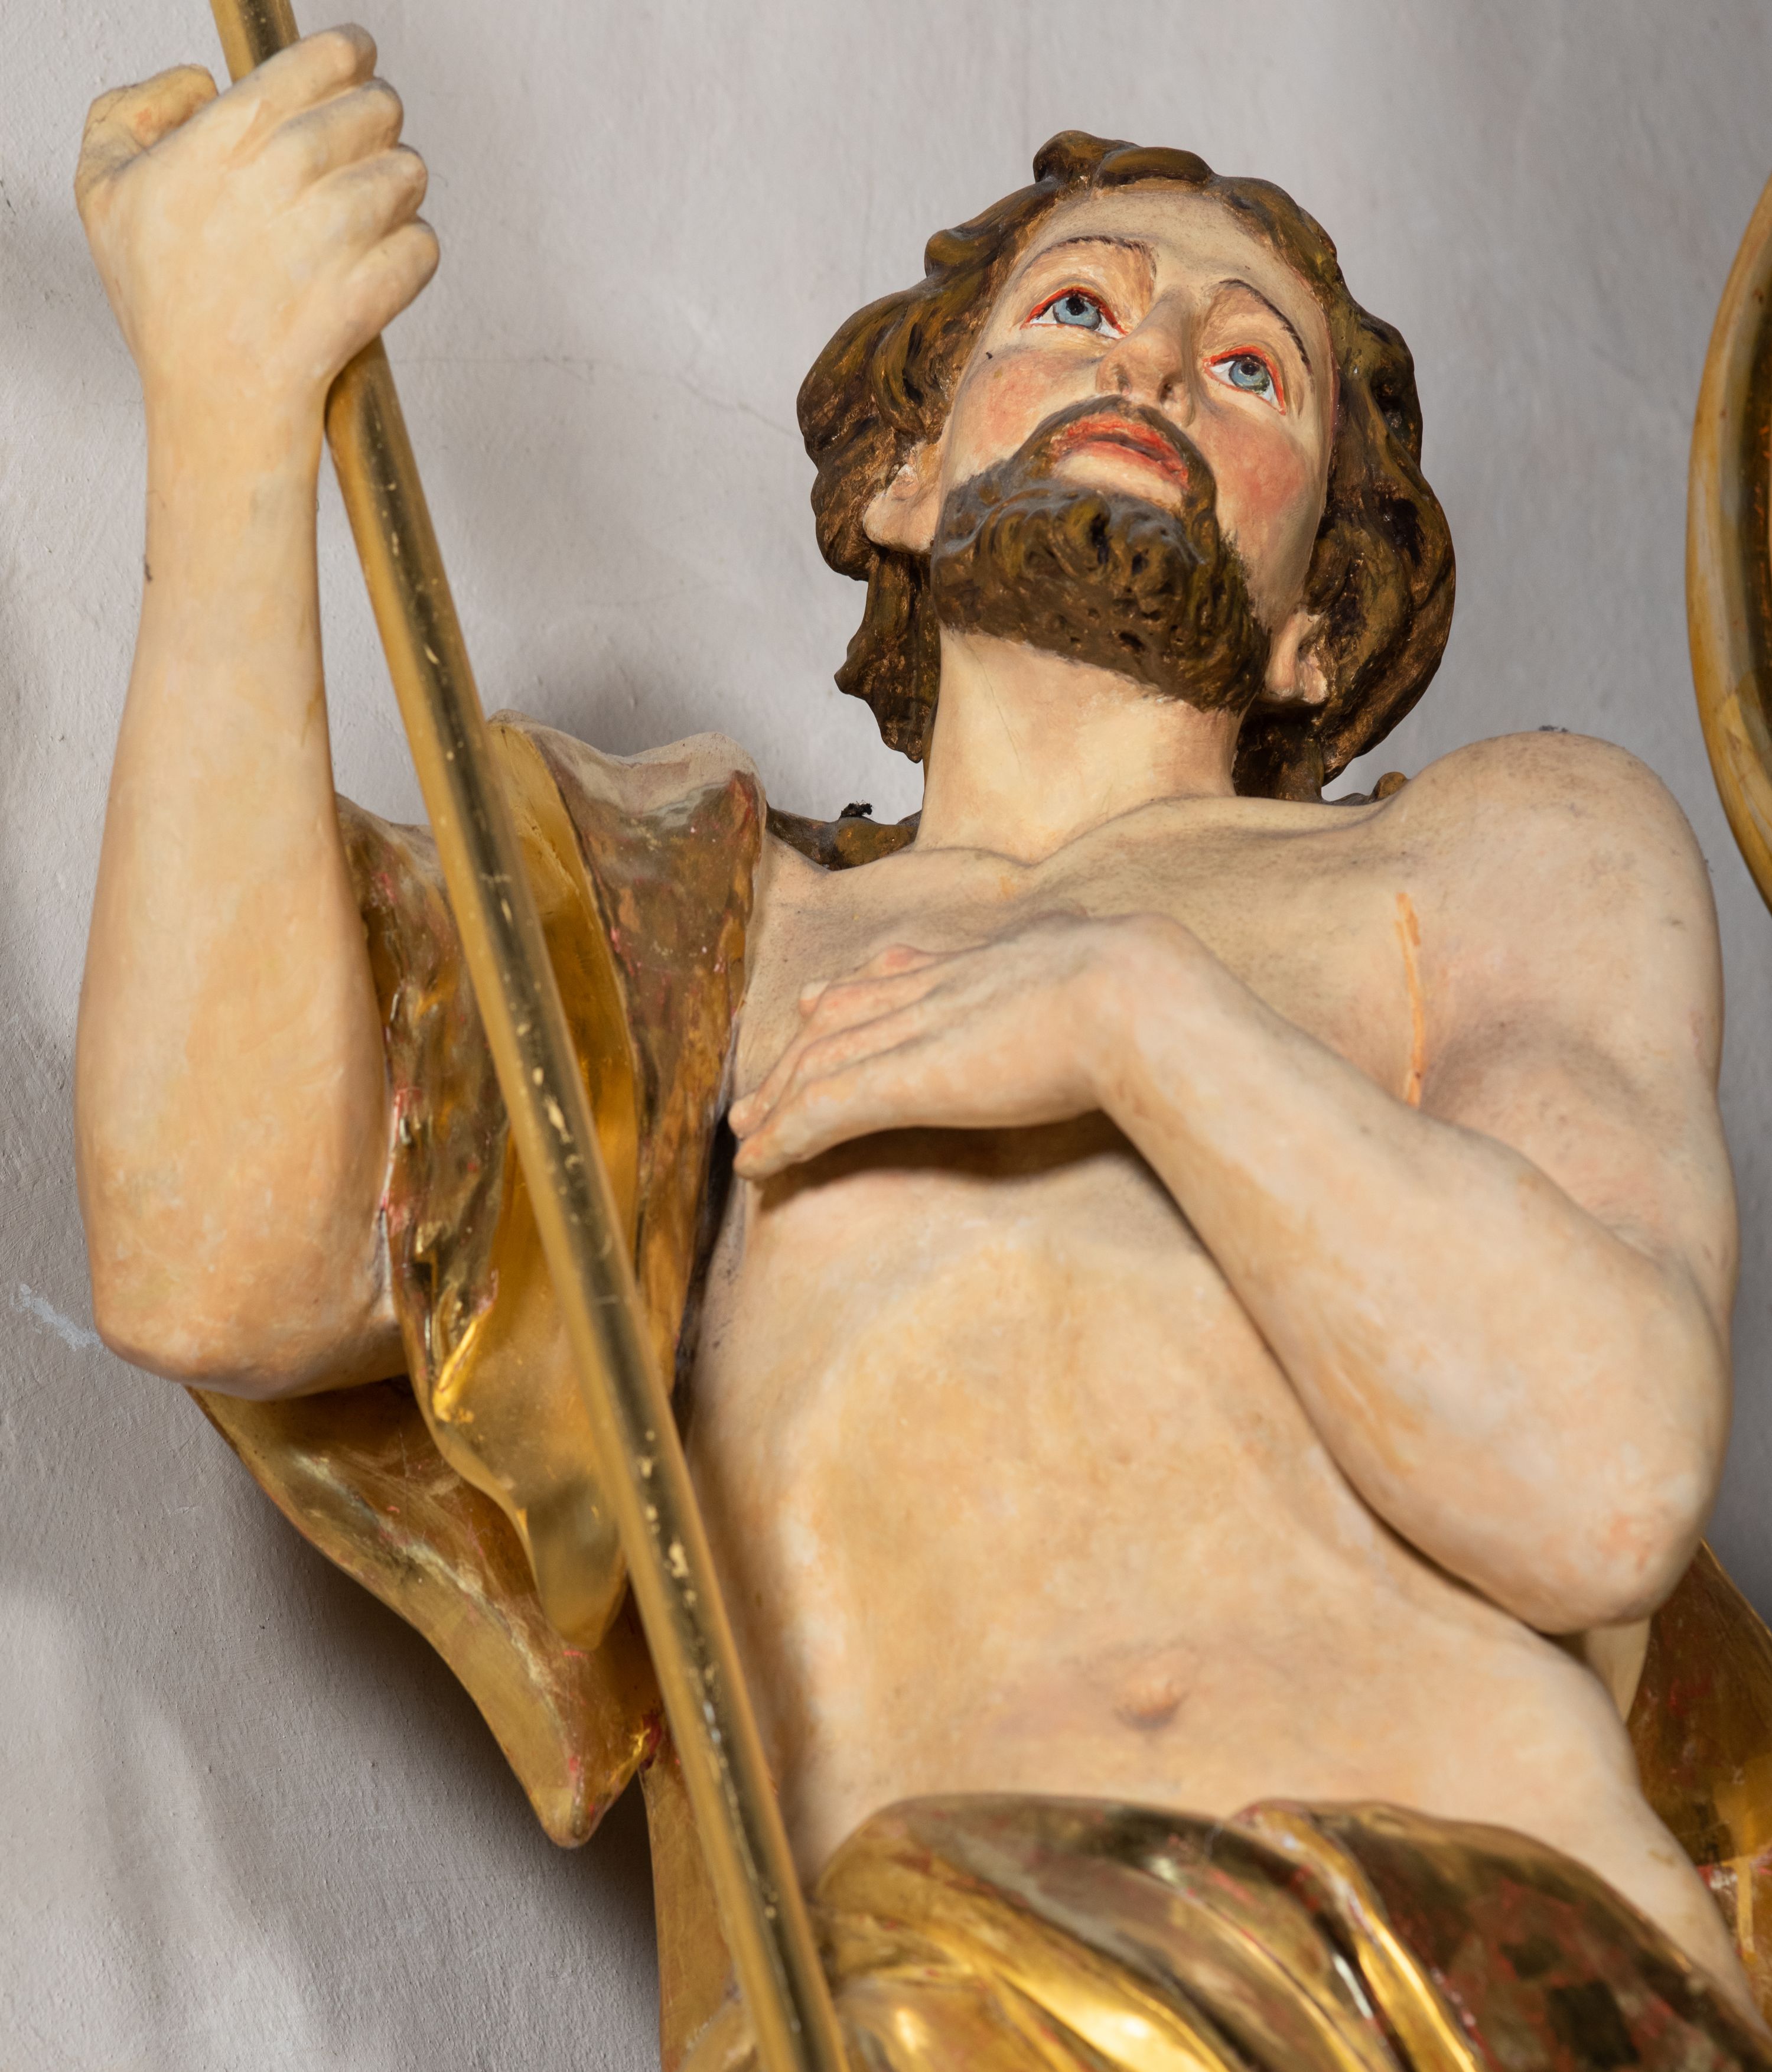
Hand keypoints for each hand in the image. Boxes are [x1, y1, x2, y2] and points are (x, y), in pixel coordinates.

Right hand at [76, 28, 435, 448]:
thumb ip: (130, 112)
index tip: (357, 59)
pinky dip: (411, 255)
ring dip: (397, 192)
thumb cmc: (164, 305)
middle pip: (375, 110)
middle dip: (378, 123)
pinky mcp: (370, 295)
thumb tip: (200, 83)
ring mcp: (328, 239)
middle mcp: (277, 179)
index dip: (348, 53)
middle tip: (363, 146)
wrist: (213, 407)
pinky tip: (377, 268)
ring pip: (407, 176)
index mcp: (220, 142)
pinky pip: (423, 246)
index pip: (315, 62)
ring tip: (364, 217)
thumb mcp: (103, 192)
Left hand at [729, 915, 1144, 1178]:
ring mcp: (918, 1033)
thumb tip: (1145, 962)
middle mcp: (936, 990)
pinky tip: (758, 1165)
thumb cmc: (1149, 991)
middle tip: (759, 1092)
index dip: (848, 993)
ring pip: (821, 1066)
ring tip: (747, 1137)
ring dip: (777, 1105)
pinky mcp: (907, 1080)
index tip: (815, 1004)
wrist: (1137, 997)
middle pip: (842, 1021)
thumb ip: (1104, 965)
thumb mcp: (1119, 962)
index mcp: (983, 965)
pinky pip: (824, 1111)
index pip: (895, 978)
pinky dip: (783, 1138)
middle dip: (794, 1057)